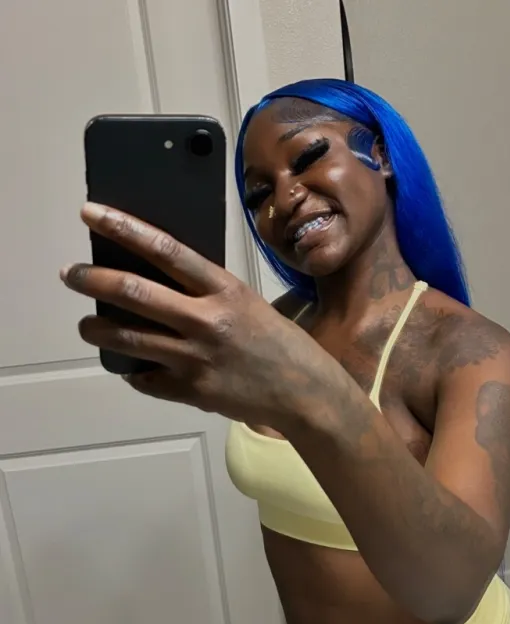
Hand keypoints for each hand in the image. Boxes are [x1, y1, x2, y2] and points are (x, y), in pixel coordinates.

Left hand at [61, 203, 333, 428]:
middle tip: (70, 274)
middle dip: (93, 280)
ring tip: (87, 326)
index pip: (165, 250)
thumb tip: (161, 285)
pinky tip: (131, 367)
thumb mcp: (249, 303)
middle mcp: (207, 321)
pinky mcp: (193, 392)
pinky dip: (134, 372)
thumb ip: (209, 294)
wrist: (307, 394)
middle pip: (135, 294)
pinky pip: (147, 380)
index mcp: (225, 289)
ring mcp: (197, 359)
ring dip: (98, 331)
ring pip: (129, 340)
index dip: (122, 228)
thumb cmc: (282, 344)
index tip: (90, 213)